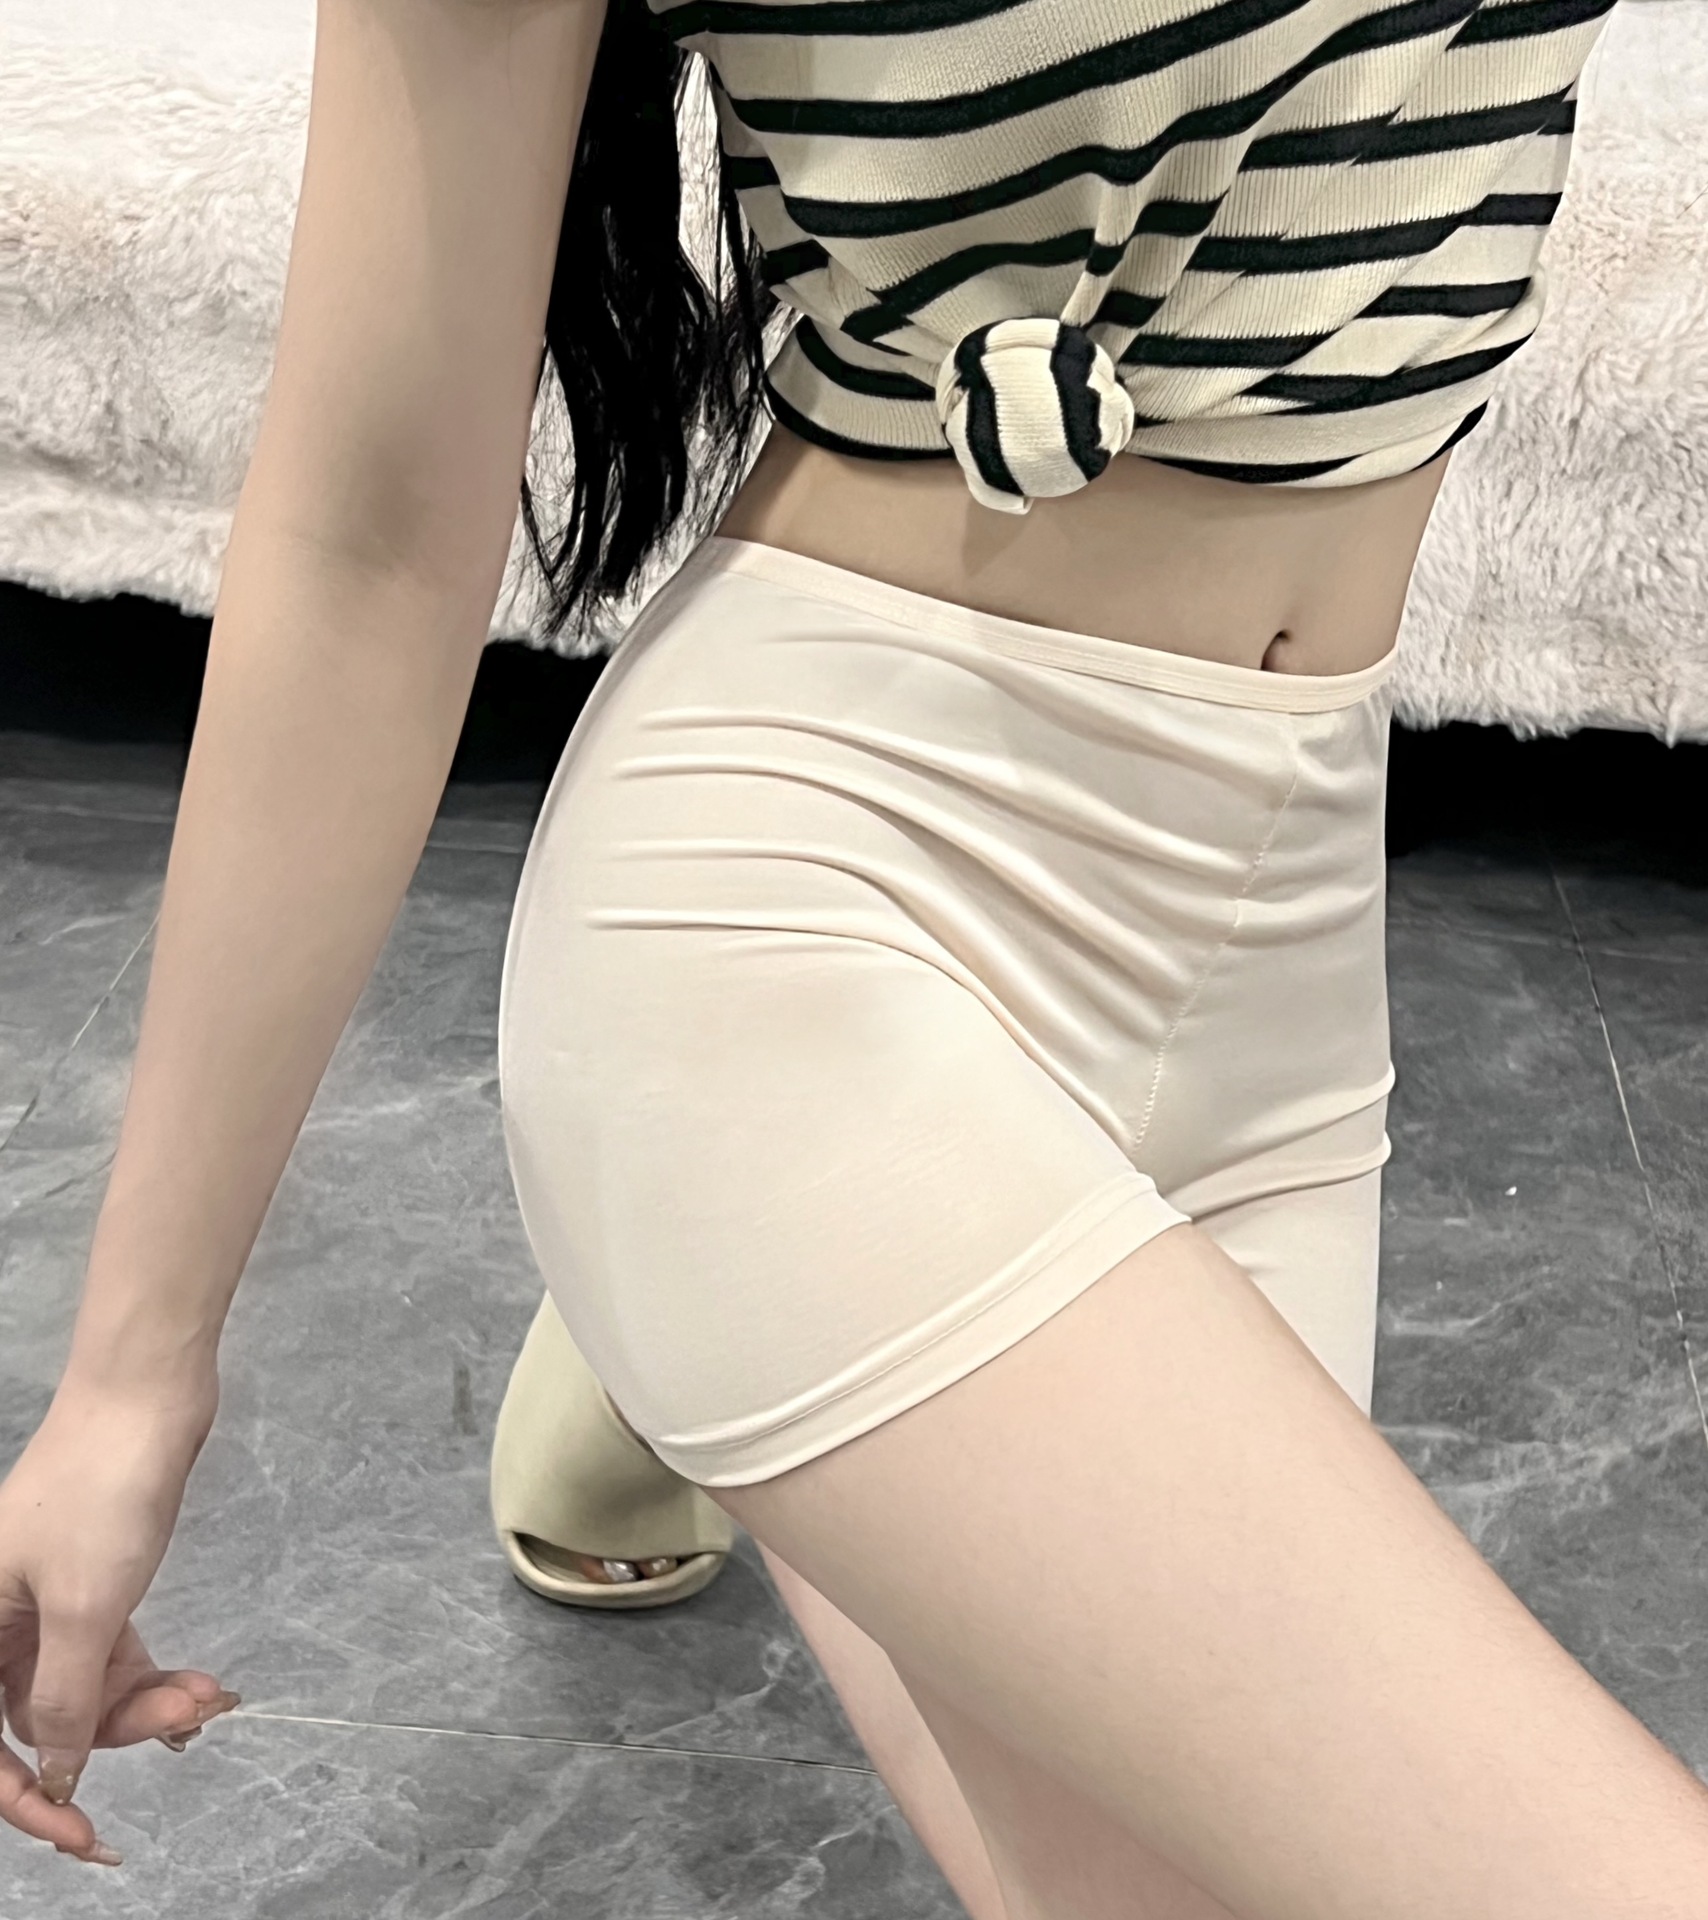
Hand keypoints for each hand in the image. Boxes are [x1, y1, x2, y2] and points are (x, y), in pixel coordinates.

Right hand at [0, 1381, 237, 1866]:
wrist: (149, 1392)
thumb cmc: (104, 1487)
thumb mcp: (85, 1607)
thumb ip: (64, 1698)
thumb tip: (54, 1770)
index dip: (30, 1796)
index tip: (85, 1833)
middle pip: (44, 1716)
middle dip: (114, 1731)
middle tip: (189, 1717)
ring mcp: (44, 1600)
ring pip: (85, 1686)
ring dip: (145, 1702)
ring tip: (209, 1692)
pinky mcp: (92, 1580)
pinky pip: (111, 1652)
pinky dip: (151, 1671)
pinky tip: (199, 1682)